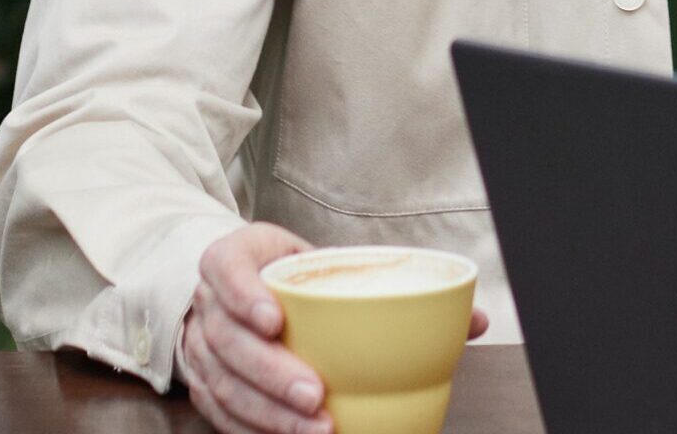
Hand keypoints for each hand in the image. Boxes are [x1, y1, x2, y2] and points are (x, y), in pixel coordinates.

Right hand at [179, 224, 488, 433]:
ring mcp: (200, 345)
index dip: (245, 295)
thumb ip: (396, 284)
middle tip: (315, 394)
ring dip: (269, 411)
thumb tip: (476, 321)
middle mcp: (209, 304)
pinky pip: (221, 412)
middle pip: (229, 340)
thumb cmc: (294, 275)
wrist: (235, 285)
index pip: (228, 270)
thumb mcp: (331, 260)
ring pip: (225, 383)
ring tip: (315, 428)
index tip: (276, 319)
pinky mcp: (203, 382)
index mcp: (236, 258)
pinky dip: (253, 428)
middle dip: (272, 371)